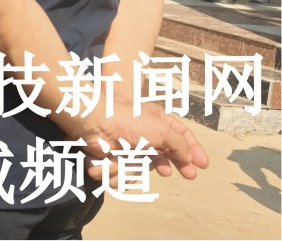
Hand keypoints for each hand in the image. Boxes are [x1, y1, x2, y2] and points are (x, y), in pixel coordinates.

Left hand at [75, 99, 208, 181]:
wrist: (94, 125)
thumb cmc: (128, 121)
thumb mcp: (162, 129)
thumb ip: (179, 144)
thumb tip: (188, 158)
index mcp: (156, 122)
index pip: (181, 136)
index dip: (194, 150)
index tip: (203, 164)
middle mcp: (142, 137)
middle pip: (165, 156)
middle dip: (176, 165)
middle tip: (190, 175)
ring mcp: (127, 151)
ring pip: (139, 171)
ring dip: (132, 168)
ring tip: (125, 157)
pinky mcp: (111, 163)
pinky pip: (118, 178)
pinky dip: (113, 171)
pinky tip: (110, 160)